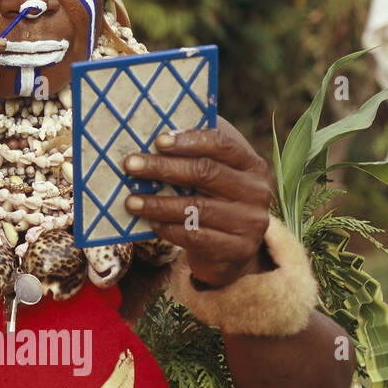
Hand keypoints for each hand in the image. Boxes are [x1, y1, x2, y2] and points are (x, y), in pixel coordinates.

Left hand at [122, 117, 272, 287]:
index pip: (222, 144)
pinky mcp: (238, 249)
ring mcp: (250, 222)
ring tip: (131, 201)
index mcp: (251, 165)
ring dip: (158, 203)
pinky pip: (196, 236)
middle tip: (130, 165)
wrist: (230, 251)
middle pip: (205, 173)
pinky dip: (169, 228)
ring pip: (197, 208)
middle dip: (163, 167)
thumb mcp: (210, 178)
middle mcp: (256, 191)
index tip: (158, 140)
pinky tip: (152, 223)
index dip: (189, 140)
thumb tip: (156, 135)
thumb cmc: (211, 202)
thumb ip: (193, 155)